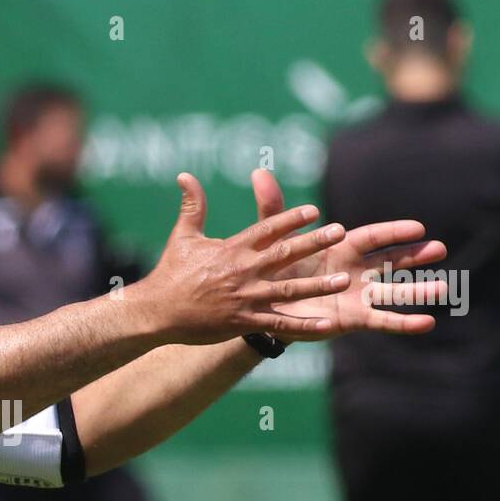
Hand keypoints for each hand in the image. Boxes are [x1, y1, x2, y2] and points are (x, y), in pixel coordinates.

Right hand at [130, 172, 352, 344]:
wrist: (156, 311)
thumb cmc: (170, 273)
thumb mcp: (183, 236)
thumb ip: (192, 205)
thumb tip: (186, 175)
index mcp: (232, 249)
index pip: (266, 229)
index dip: (291, 219)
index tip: (314, 210)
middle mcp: (242, 271)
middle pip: (284, 254)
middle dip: (313, 243)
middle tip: (340, 232)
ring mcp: (244, 298)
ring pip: (288, 290)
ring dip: (317, 287)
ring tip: (343, 281)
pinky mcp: (242, 321)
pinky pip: (278, 324)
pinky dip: (302, 326)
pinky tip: (325, 324)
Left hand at [247, 169, 443, 340]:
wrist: (264, 307)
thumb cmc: (275, 269)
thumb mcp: (274, 241)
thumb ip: (274, 210)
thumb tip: (260, 173)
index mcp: (341, 248)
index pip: (372, 237)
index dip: (393, 232)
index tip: (418, 228)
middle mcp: (355, 270)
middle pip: (391, 261)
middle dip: (415, 256)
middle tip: (440, 249)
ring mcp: (356, 296)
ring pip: (393, 292)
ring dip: (418, 291)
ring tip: (445, 288)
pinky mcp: (352, 320)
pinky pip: (382, 321)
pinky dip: (403, 323)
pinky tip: (426, 324)